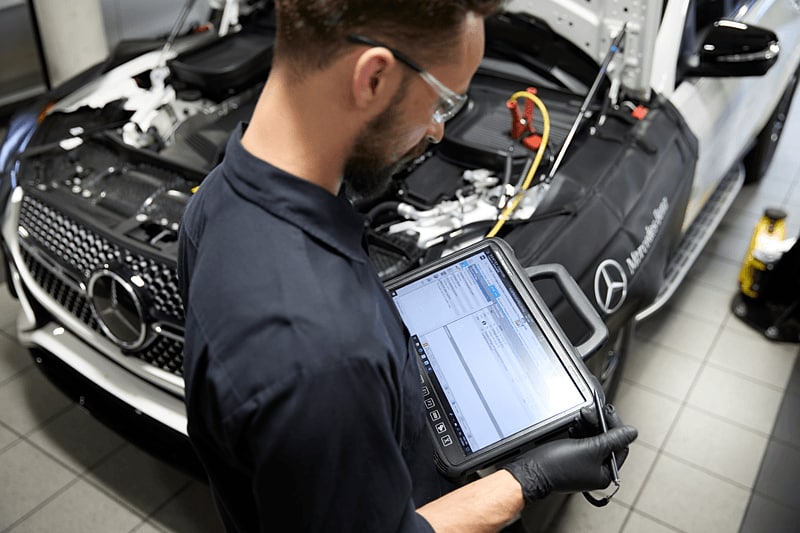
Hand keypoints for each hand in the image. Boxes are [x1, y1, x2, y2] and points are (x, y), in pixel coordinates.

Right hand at [502, 404, 636, 501]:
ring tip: (583, 416)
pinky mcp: (571, 459)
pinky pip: (582, 442)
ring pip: (594, 439)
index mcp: (605, 474)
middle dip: (600, 424)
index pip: (620, 447)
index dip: (616, 427)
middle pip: (607, 442)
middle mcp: (596, 471)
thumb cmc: (557, 466)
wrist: (531, 471)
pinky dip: (580, 431)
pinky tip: (575, 425)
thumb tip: (632, 433)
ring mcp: (583, 465)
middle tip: (594, 410)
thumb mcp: (589, 449)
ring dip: (589, 425)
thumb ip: (613, 439)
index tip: (608, 412)